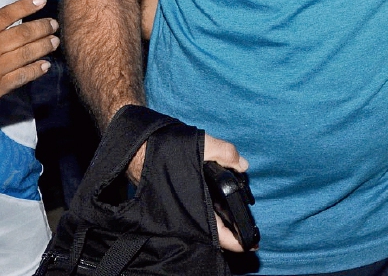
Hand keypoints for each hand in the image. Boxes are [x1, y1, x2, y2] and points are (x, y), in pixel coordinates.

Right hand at [0, 0, 58, 123]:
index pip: (6, 15)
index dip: (26, 6)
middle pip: (22, 34)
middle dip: (42, 26)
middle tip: (54, 23)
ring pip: (26, 54)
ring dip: (44, 46)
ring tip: (55, 40)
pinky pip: (21, 77)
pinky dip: (36, 70)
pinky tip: (46, 65)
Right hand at [126, 132, 250, 251]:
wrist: (134, 147)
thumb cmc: (165, 149)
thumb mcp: (203, 144)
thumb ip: (226, 153)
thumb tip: (243, 166)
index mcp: (195, 209)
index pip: (221, 236)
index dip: (238, 241)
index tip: (252, 243)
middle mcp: (186, 217)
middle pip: (213, 231)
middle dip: (230, 229)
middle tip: (245, 226)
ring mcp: (178, 212)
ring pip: (203, 222)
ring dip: (217, 218)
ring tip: (231, 209)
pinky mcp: (172, 203)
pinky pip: (194, 211)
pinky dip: (205, 207)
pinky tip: (210, 195)